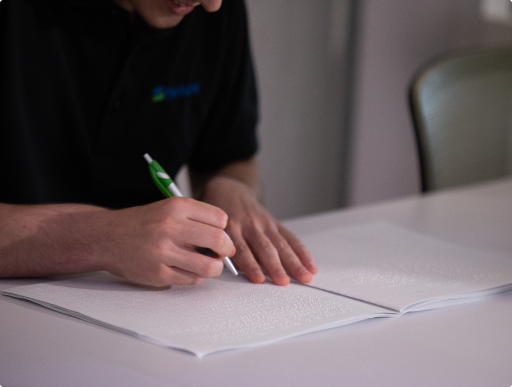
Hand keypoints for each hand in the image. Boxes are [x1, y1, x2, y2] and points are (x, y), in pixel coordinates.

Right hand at [98, 198, 235, 286]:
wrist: (107, 237)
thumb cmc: (143, 223)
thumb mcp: (169, 209)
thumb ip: (196, 219)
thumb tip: (226, 238)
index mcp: (176, 207)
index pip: (219, 218)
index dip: (224, 229)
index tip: (220, 234)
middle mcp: (170, 227)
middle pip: (218, 240)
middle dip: (227, 249)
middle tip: (223, 252)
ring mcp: (163, 252)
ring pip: (208, 266)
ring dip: (215, 267)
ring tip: (210, 264)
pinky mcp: (157, 273)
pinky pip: (192, 279)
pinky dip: (197, 276)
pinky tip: (190, 270)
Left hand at [201, 177, 316, 285]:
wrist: (228, 189)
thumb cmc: (215, 216)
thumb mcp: (208, 227)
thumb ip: (212, 246)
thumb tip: (217, 269)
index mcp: (231, 228)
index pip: (242, 250)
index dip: (251, 265)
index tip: (259, 280)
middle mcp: (250, 225)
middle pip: (265, 248)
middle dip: (276, 266)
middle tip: (284, 281)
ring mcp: (264, 223)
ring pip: (281, 244)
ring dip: (294, 262)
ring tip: (305, 277)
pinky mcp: (275, 222)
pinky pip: (290, 238)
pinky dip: (302, 252)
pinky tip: (311, 265)